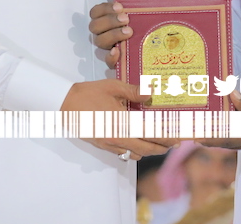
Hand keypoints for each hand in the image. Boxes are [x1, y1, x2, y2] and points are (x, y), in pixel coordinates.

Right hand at [60, 79, 177, 159]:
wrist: (64, 104)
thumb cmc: (89, 93)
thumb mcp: (113, 87)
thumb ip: (134, 91)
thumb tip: (151, 94)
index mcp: (123, 123)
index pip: (150, 134)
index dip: (164, 138)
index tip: (176, 139)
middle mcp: (118, 137)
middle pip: (144, 149)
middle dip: (160, 148)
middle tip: (172, 145)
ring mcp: (109, 143)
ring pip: (133, 153)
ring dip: (147, 151)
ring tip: (157, 145)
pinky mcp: (102, 145)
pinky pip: (122, 152)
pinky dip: (133, 151)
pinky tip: (137, 145)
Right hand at [90, 0, 162, 68]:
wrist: (169, 49)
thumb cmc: (156, 25)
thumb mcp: (156, 8)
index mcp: (114, 18)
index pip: (97, 11)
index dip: (104, 7)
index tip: (120, 5)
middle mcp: (110, 33)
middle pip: (94, 26)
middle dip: (108, 20)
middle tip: (126, 18)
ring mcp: (114, 48)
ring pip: (99, 42)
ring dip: (111, 34)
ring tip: (128, 32)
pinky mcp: (120, 64)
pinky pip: (108, 62)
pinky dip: (111, 57)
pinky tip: (118, 52)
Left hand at [196, 91, 240, 151]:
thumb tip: (230, 94)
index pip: (226, 140)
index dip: (211, 138)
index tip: (197, 136)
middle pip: (229, 143)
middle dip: (214, 139)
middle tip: (199, 133)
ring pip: (236, 143)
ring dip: (223, 137)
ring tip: (211, 129)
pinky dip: (235, 134)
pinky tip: (231, 126)